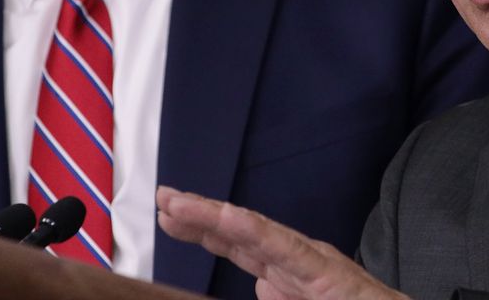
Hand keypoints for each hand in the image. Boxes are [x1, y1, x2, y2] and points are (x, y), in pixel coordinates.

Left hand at [156, 186, 407, 299]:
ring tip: (178, 204)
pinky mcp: (327, 273)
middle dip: (198, 214)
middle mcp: (295, 261)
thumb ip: (278, 295)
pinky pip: (287, 250)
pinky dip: (255, 230)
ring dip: (213, 216)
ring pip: (255, 232)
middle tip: (162, 197)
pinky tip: (228, 218)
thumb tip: (262, 285)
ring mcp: (311, 262)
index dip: (201, 228)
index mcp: (287, 273)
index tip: (167, 215)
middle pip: (238, 232)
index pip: (238, 245)